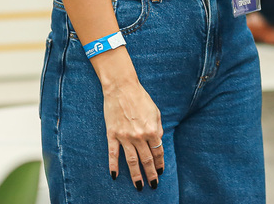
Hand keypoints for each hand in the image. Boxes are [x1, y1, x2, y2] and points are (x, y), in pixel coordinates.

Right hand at [100, 74, 163, 190]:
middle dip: (151, 174)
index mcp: (153, 130)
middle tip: (153, 185)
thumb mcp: (156, 112)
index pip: (158, 152)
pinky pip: (113, 154)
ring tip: (139, 186)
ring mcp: (125, 137)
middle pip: (146, 160)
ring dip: (136, 175)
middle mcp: (140, 136)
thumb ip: (158, 128)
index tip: (160, 172)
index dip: (160, 164)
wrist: (122, 88)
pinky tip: (115, 176)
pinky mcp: (112, 135)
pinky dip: (114, 166)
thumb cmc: (141, 98)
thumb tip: (158, 142)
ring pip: (131, 161)